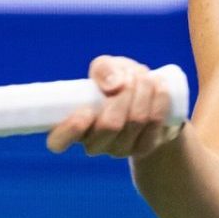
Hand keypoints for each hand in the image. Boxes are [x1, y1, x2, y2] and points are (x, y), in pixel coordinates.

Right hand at [44, 56, 182, 158]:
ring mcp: (119, 149)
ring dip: (143, 92)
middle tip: (131, 76)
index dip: (71, 129)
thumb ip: (103, 69)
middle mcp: (94, 143)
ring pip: (135, 121)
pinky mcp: (144, 147)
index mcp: (73, 126)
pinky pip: (154, 124)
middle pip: (109, 125)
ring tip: (145, 76)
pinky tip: (160, 86)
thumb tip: (114, 85)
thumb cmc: (117, 82)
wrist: (148, 97)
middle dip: (124, 94)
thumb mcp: (106, 68)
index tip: (86, 109)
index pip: (58, 142)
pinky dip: (159, 101)